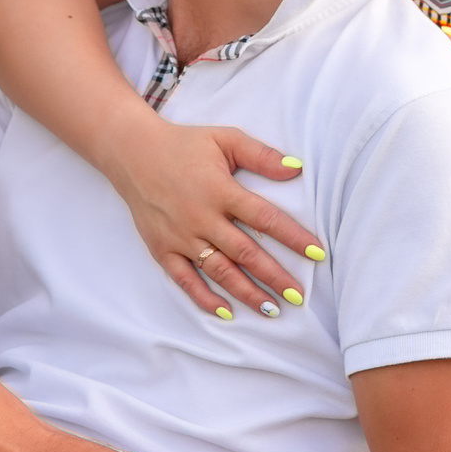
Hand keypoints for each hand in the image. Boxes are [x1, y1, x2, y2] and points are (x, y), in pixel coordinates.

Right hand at [101, 118, 322, 319]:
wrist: (132, 152)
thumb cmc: (184, 144)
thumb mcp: (225, 139)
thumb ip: (261, 155)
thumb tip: (297, 168)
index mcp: (221, 190)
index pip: (265, 219)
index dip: (293, 237)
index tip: (318, 253)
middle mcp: (202, 217)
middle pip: (246, 253)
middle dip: (275, 277)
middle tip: (298, 296)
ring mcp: (181, 237)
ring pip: (220, 271)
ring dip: (247, 293)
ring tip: (272, 309)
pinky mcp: (162, 249)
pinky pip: (186, 280)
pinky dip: (205, 298)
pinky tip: (227, 312)